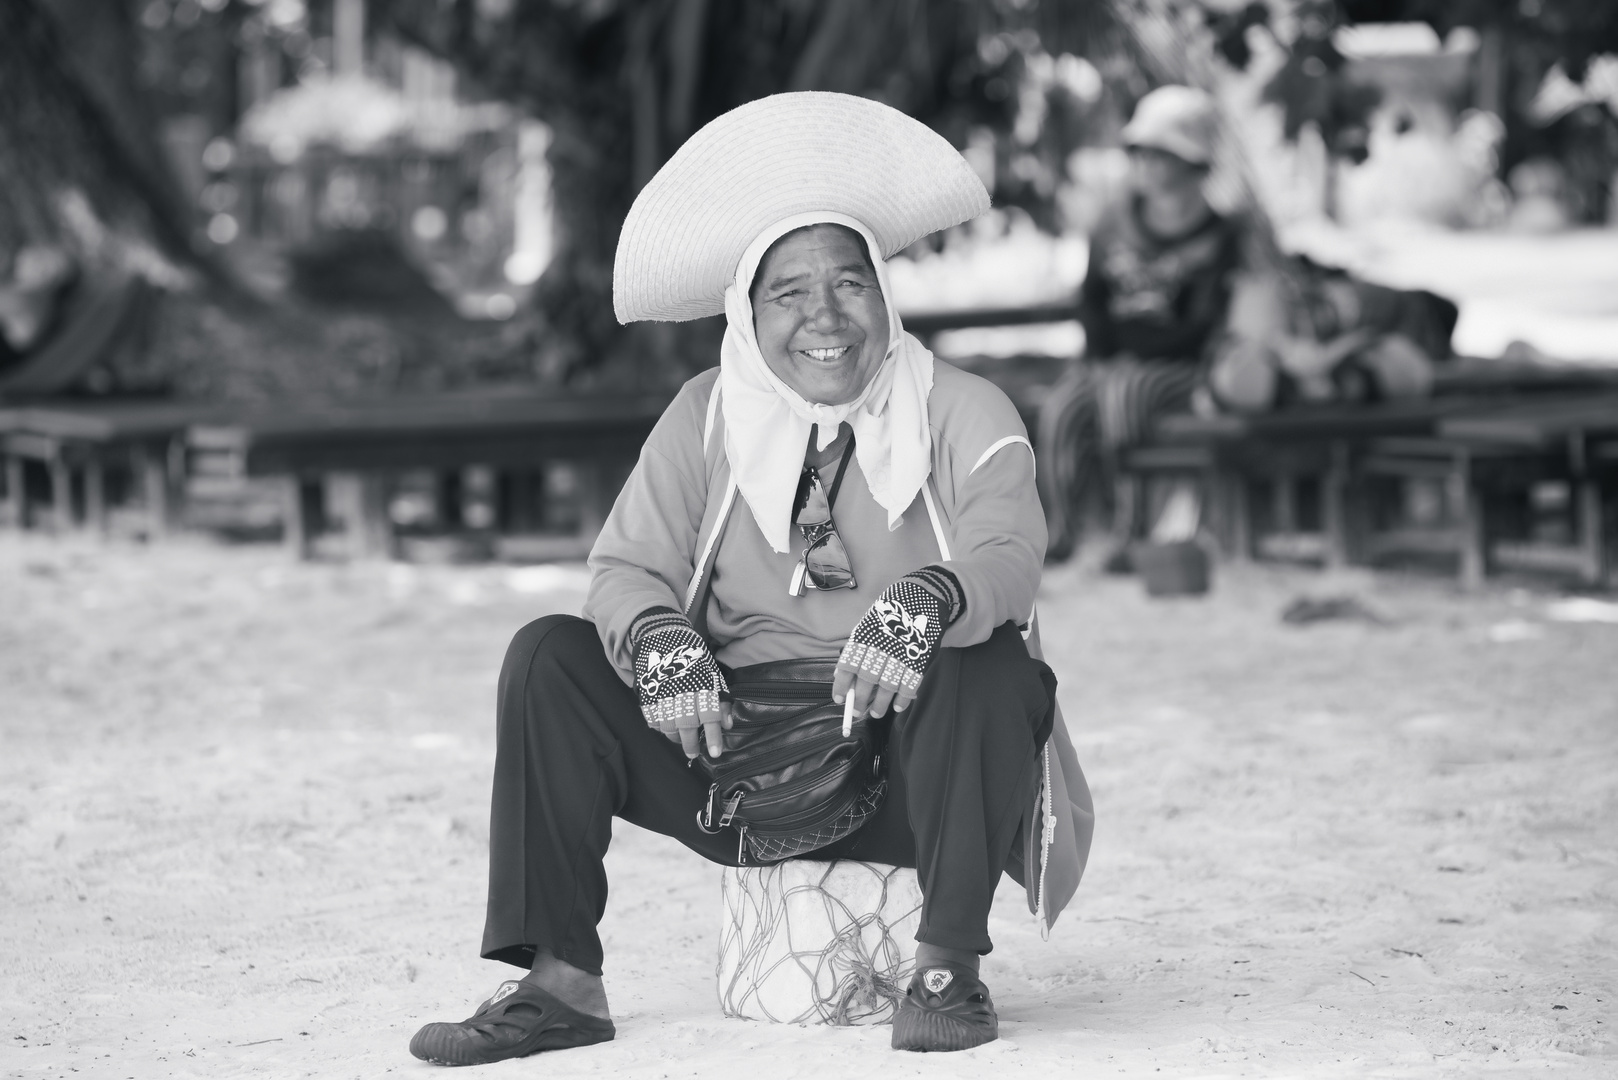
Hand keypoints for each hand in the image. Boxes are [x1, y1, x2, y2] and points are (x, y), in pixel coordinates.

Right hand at [632, 611, 729, 758]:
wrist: (663, 636)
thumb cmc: (693, 658)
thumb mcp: (713, 674)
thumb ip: (721, 699)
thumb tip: (727, 724)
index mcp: (702, 684)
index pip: (710, 715)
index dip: (713, 736)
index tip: (715, 753)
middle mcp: (683, 690)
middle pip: (687, 725)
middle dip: (691, 744)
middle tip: (693, 753)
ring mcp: (663, 692)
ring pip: (668, 725)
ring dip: (675, 737)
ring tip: (680, 739)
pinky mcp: (647, 693)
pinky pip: (652, 718)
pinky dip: (659, 726)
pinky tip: (666, 726)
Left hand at [834, 572, 954, 719]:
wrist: (922, 596)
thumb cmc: (890, 614)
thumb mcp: (867, 625)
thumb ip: (855, 650)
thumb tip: (839, 674)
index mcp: (865, 637)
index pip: (848, 665)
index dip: (841, 685)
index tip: (838, 699)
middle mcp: (880, 646)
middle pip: (866, 681)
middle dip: (859, 701)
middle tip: (856, 712)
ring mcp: (900, 653)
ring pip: (887, 687)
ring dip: (880, 705)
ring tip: (876, 713)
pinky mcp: (919, 659)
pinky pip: (909, 685)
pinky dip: (903, 699)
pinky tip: (897, 706)